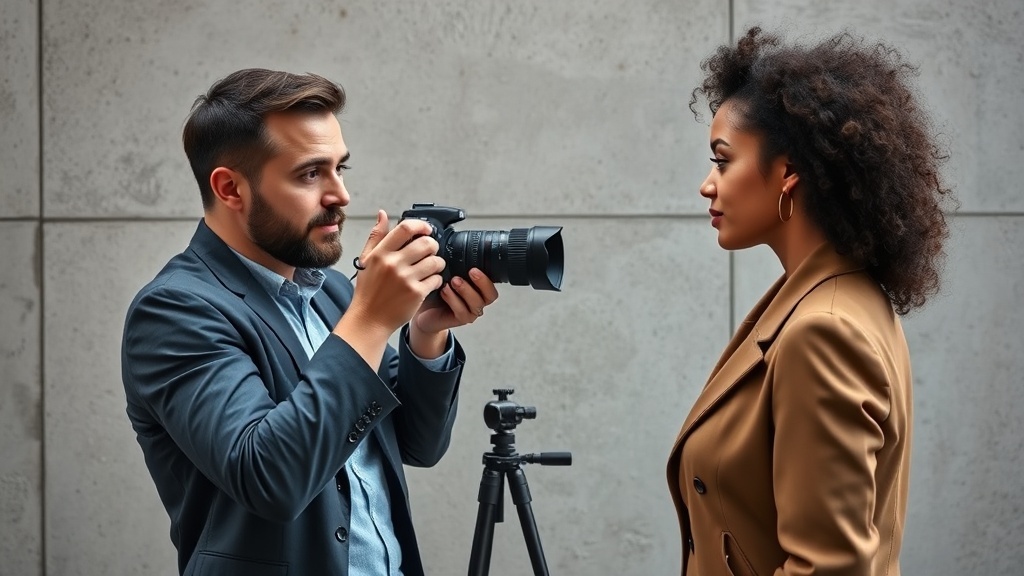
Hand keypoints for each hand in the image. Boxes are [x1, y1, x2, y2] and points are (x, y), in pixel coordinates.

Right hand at [345, 210, 446, 335]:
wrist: (369, 319)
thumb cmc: (368, 290)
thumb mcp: (366, 260)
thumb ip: (376, 236)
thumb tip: (382, 214)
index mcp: (381, 253)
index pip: (405, 228)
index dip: (421, 225)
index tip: (427, 229)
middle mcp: (393, 264)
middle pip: (426, 243)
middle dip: (433, 246)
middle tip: (431, 251)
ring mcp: (406, 279)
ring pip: (435, 261)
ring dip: (438, 263)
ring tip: (432, 267)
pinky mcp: (416, 293)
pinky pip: (436, 279)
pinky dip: (436, 279)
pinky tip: (429, 282)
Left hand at [412, 268, 498, 334]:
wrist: (424, 309)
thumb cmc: (436, 290)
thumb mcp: (447, 274)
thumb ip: (455, 264)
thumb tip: (453, 244)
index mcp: (479, 288)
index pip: (492, 283)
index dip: (488, 277)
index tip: (475, 267)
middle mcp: (478, 300)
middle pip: (491, 295)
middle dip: (482, 282)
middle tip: (470, 271)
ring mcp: (470, 312)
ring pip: (477, 304)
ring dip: (466, 290)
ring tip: (453, 281)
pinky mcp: (460, 320)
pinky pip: (462, 311)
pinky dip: (454, 300)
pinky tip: (444, 291)